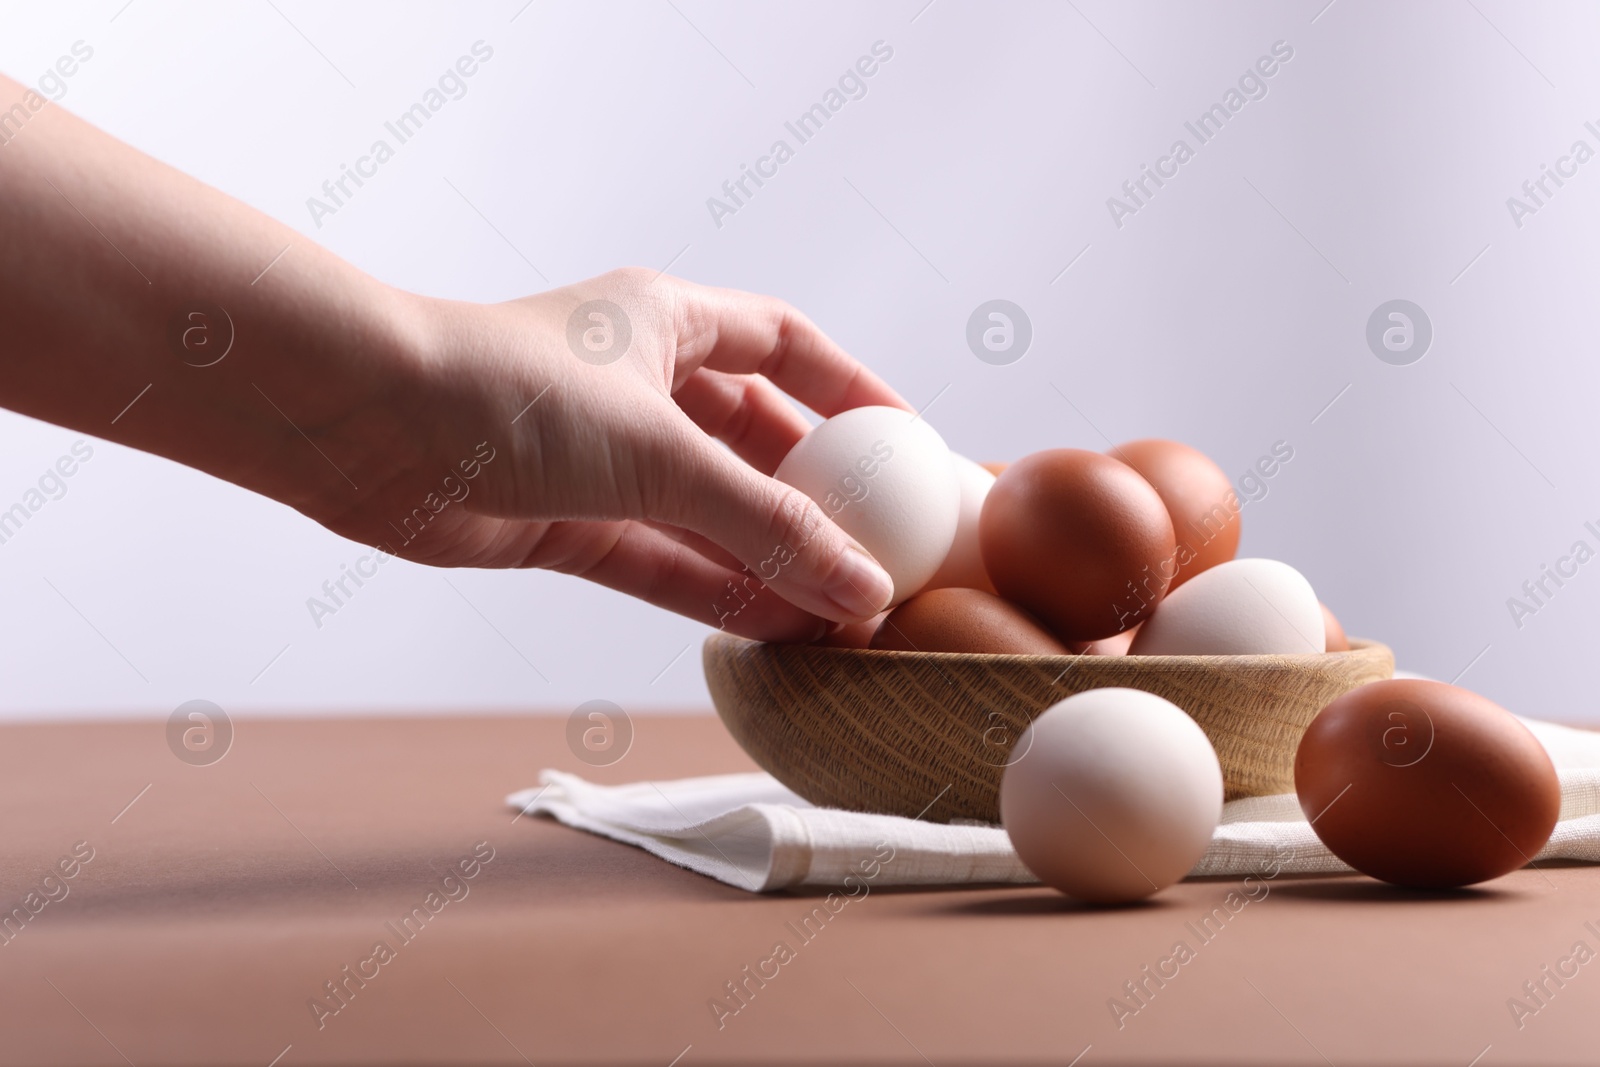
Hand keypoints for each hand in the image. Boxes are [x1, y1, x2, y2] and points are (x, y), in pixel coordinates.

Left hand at [312, 269, 908, 642]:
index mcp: (669, 323)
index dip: (853, 392)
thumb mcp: (662, 452)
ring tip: (842, 612)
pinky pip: (663, 561)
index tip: (909, 446)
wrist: (359, 425)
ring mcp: (602, 458)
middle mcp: (641, 386)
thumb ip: (767, 525)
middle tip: (882, 554)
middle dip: (818, 498)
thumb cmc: (504, 389)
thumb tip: (863, 588)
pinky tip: (776, 627)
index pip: (788, 346)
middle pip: (757, 442)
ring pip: (712, 513)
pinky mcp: (565, 522)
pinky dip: (714, 592)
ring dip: (771, 560)